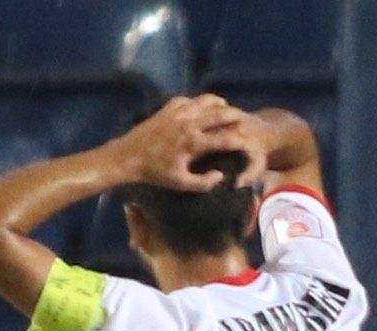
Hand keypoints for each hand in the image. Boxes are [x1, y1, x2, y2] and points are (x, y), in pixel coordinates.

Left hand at [112, 94, 257, 191]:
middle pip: (219, 113)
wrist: (127, 156)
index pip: (226, 139)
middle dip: (234, 115)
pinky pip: (187, 100)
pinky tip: (200, 107)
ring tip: (225, 107)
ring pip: (203, 101)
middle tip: (243, 118)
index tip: (249, 143)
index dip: (241, 141)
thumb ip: (205, 182)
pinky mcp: (167, 109)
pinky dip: (197, 102)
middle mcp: (188, 123)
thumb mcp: (182, 183)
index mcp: (194, 143)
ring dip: (217, 103)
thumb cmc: (156, 172)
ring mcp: (177, 113)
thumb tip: (221, 176)